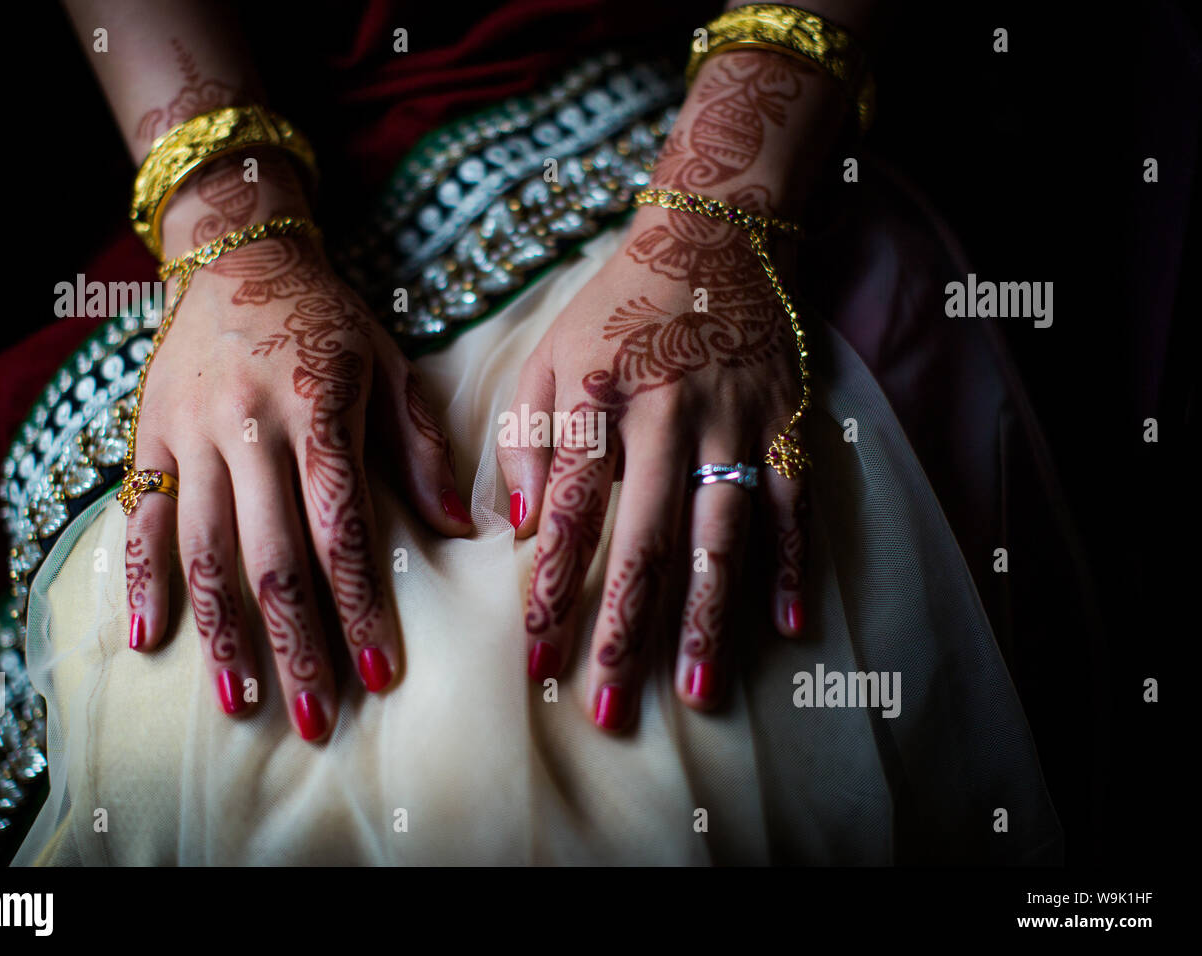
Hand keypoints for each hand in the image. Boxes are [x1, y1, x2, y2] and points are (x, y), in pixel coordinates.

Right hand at [125, 162, 470, 741]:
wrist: (235, 252)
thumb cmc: (326, 318)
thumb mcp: (389, 365)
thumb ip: (419, 449)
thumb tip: (461, 530)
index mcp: (319, 408)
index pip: (344, 528)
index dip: (363, 607)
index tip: (383, 675)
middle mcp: (250, 426)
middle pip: (274, 556)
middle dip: (299, 645)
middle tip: (320, 718)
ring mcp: (191, 431)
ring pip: (205, 549)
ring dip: (225, 633)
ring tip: (245, 702)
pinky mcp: (148, 433)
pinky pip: (141, 515)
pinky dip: (142, 578)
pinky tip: (151, 640)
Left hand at [499, 50, 835, 730]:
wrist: (714, 235)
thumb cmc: (616, 308)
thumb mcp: (546, 353)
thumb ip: (525, 437)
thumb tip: (515, 529)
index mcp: (596, 396)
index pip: (569, 512)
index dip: (552, 592)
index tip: (536, 663)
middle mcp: (668, 413)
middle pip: (643, 540)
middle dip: (624, 632)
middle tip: (609, 710)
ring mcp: (735, 419)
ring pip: (721, 535)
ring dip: (708, 618)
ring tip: (699, 692)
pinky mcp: (786, 421)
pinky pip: (795, 503)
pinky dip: (795, 564)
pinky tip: (791, 627)